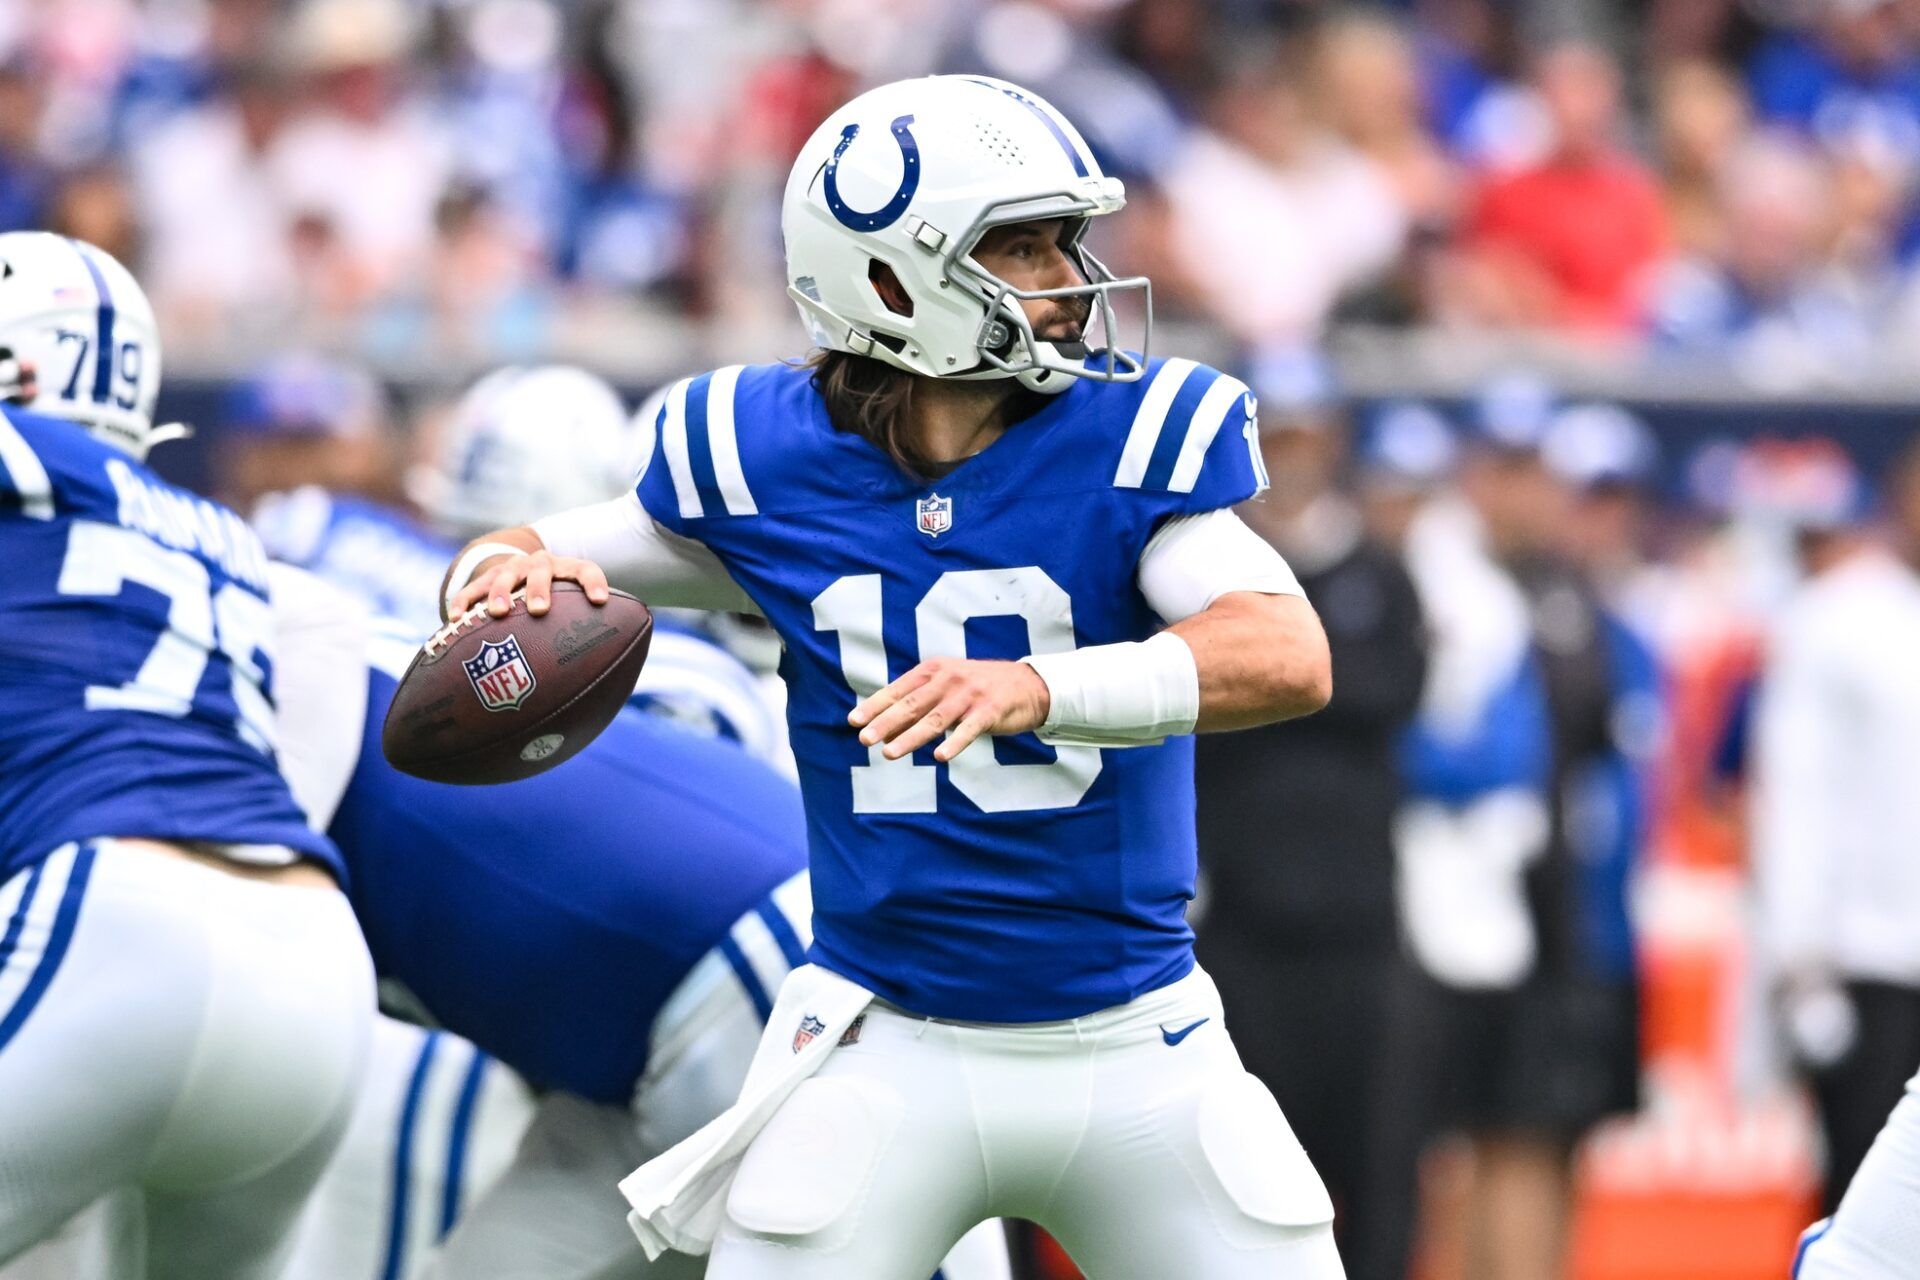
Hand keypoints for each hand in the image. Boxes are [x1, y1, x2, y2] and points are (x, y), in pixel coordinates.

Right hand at [449, 550, 610, 617]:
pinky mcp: (486, 577)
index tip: (600, 601)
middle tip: (540, 610)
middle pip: (542, 570)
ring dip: (501, 593)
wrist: (525, 569)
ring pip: (505, 576)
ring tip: (498, 613)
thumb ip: (586, 633)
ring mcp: (512, 569)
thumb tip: (605, 681)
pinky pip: (472, 588)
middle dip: (540, 589)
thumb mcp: (573, 608)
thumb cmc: (558, 603)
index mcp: (567, 570)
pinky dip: (464, 602)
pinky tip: (455, 619)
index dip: (593, 583)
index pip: (585, 569)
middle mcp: (540, 564)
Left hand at [849, 658, 1050, 762]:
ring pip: (935, 720)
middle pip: (912, 704)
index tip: (854, 721)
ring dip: (910, 737)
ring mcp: (969, 695)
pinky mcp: (990, 711)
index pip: (898, 690)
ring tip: (889, 754)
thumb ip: (917, 706)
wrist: (1027, 685)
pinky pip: (968, 730)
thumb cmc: (978, 689)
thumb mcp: (946, 688)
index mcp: (933, 671)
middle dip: (885, 722)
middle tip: (863, 739)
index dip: (875, 706)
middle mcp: (949, 680)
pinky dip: (954, 743)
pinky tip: (939, 757)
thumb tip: (882, 732)